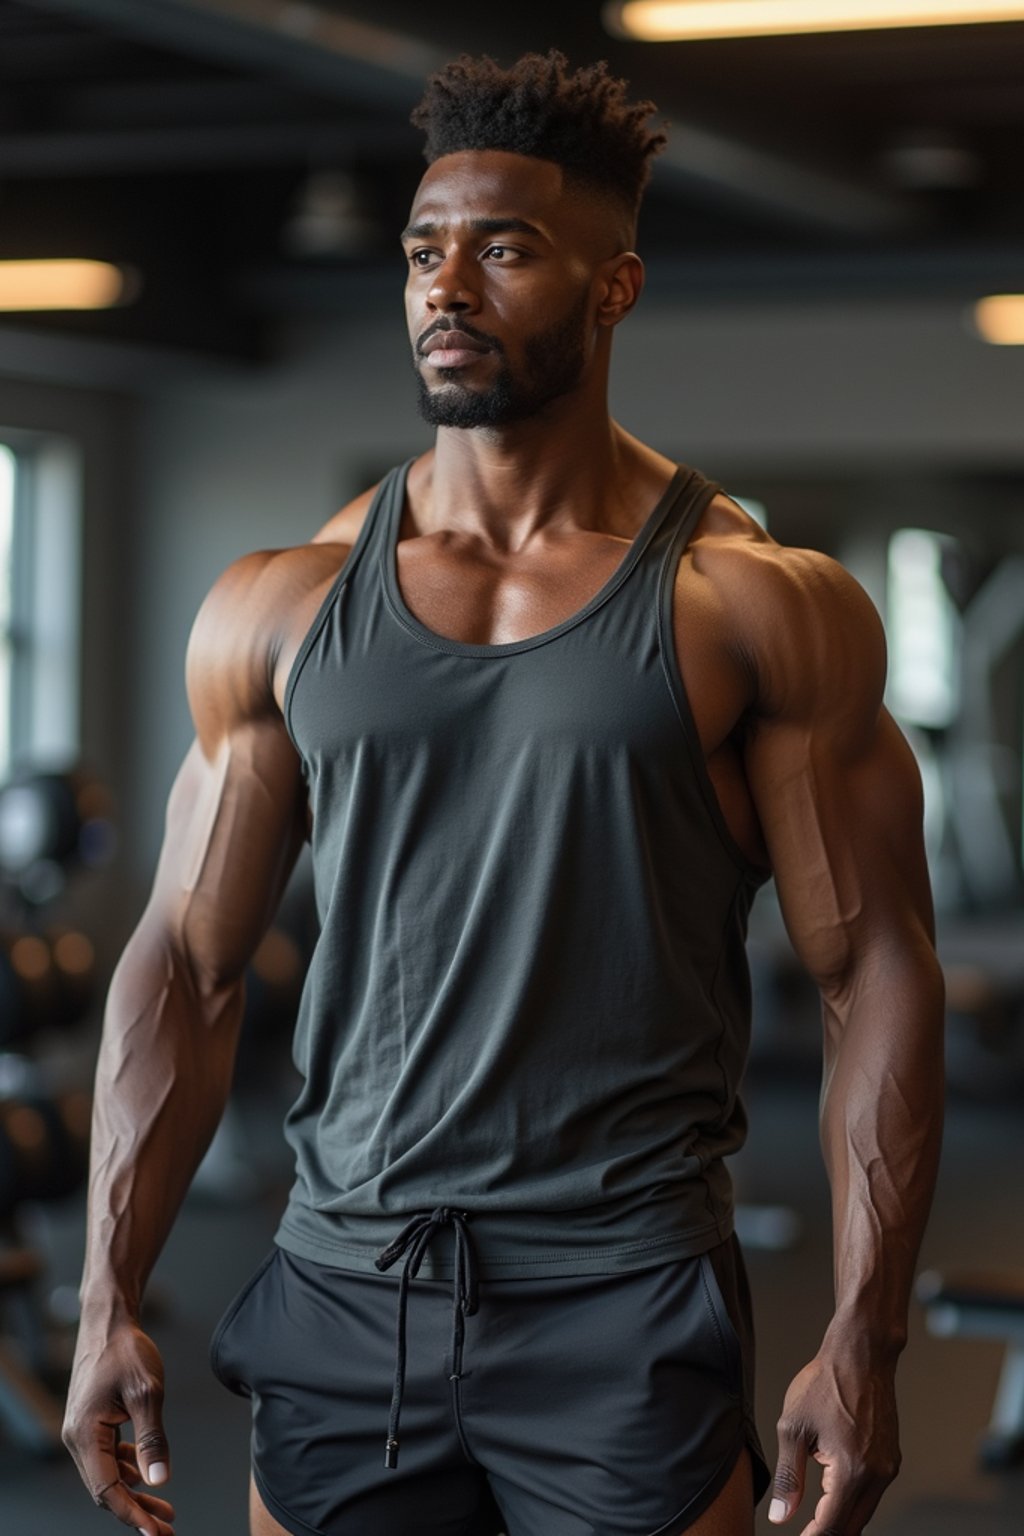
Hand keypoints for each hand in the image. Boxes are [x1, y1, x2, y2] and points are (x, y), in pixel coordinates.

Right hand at [62, 1320, 175, 1534]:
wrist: (110, 1321)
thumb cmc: (126, 1351)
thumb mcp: (147, 1393)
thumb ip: (153, 1438)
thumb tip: (159, 1481)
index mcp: (85, 1435)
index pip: (107, 1490)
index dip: (132, 1515)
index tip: (156, 1533)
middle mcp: (78, 1438)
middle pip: (106, 1488)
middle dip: (136, 1511)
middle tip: (165, 1530)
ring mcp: (84, 1431)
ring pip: (109, 1474)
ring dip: (135, 1493)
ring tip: (165, 1510)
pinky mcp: (93, 1422)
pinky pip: (109, 1457)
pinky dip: (129, 1470)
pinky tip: (147, 1476)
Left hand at [768, 1348, 900, 1535]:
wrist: (861, 1354)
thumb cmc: (826, 1382)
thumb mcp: (793, 1428)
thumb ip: (788, 1477)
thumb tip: (781, 1515)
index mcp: (852, 1471)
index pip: (832, 1525)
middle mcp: (877, 1475)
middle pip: (852, 1526)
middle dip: (828, 1532)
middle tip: (805, 1532)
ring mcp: (888, 1467)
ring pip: (864, 1512)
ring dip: (840, 1518)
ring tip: (813, 1518)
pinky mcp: (890, 1458)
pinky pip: (871, 1493)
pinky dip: (852, 1500)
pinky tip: (832, 1495)